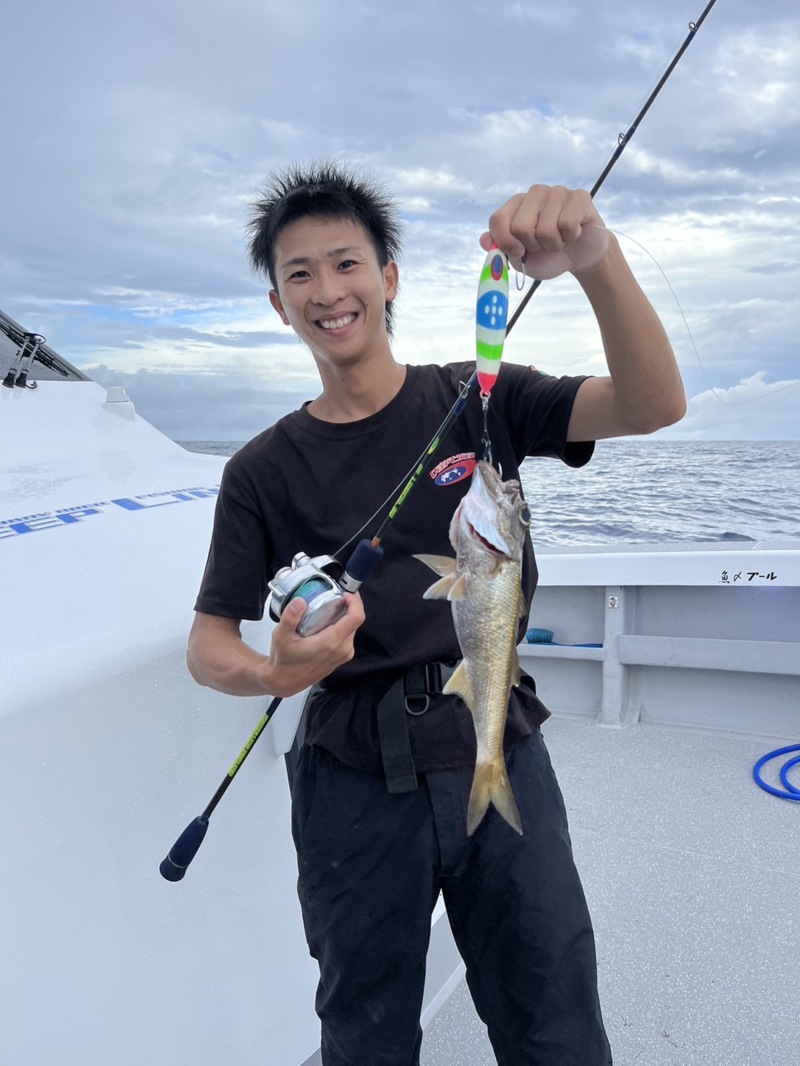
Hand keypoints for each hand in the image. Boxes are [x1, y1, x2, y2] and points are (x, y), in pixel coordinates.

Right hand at [264, 591, 364, 695]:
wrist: (285, 682)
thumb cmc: (284, 661)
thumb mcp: (281, 636)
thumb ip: (290, 618)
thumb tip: (300, 601)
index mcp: (331, 642)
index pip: (356, 617)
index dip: (355, 601)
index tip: (345, 593)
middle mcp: (342, 649)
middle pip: (354, 621)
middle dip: (347, 606)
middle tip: (332, 597)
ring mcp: (344, 655)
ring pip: (351, 628)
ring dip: (343, 616)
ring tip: (327, 609)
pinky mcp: (341, 657)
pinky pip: (347, 636)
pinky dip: (340, 626)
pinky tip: (325, 624)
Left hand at [480, 185, 609, 279]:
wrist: (580, 257)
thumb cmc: (548, 256)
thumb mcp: (520, 260)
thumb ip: (500, 250)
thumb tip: (483, 240)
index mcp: (515, 206)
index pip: (498, 220)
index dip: (506, 242)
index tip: (519, 253)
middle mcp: (534, 194)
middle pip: (520, 227)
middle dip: (534, 246)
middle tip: (544, 245)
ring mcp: (557, 192)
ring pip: (546, 228)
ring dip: (554, 244)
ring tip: (560, 240)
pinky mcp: (579, 197)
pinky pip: (567, 224)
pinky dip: (571, 237)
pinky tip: (574, 233)